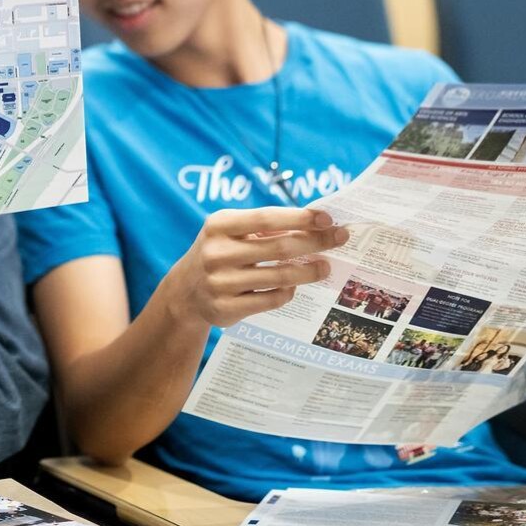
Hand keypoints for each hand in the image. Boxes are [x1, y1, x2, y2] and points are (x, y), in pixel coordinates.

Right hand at [165, 207, 344, 329]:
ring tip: (325, 266)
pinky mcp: (226, 308)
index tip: (327, 218)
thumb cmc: (219, 252)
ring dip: (309, 270)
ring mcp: (220, 283)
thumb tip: (312, 223)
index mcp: (218, 225)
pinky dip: (288, 292)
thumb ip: (262, 227)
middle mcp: (217, 253)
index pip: (266, 218)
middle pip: (279, 247)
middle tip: (340, 238)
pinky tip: (295, 286)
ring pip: (279, 276)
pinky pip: (271, 299)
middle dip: (315, 241)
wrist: (185, 292)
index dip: (300, 217)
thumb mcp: (230, 232)